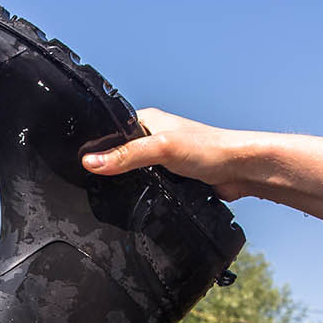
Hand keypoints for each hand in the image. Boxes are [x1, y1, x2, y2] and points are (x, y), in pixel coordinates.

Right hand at [82, 109, 250, 199]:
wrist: (241, 170)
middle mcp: (154, 138)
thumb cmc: (210, 149)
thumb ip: (126, 155)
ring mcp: (163, 160)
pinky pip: (148, 188)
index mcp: (147, 121)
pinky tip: (139, 201)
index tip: (81, 164)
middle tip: (96, 183)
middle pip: (119, 155)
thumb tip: (91, 162)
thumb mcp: (161, 148)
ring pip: (134, 174)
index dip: (95, 147)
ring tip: (114, 193)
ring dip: (129, 184)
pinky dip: (144, 195)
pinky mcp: (172, 180)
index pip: (110, 131)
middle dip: (109, 168)